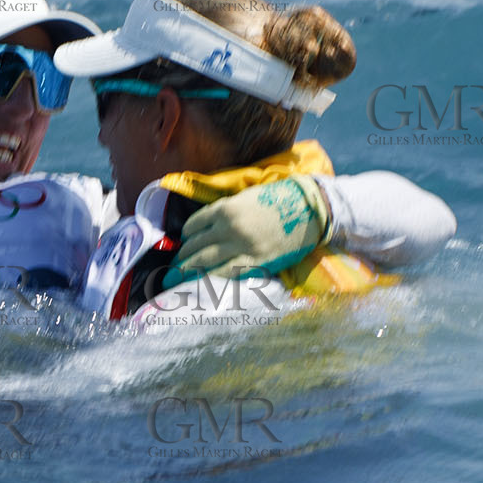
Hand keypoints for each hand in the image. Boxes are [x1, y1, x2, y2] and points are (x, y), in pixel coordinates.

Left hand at [173, 175, 330, 280]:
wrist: (310, 209)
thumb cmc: (278, 199)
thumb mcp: (245, 197)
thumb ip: (225, 212)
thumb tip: (206, 227)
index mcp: (225, 209)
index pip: (194, 225)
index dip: (186, 235)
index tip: (183, 243)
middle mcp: (229, 228)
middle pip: (195, 246)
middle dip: (181, 259)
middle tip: (171, 269)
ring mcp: (242, 247)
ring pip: (205, 262)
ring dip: (188, 272)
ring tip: (176, 280)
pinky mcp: (257, 262)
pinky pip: (227, 274)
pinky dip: (211, 280)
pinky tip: (201, 285)